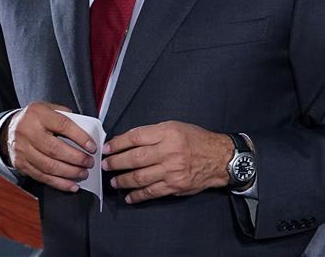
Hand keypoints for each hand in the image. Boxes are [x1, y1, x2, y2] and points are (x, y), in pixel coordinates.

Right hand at [0, 102, 96, 191]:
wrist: (8, 129)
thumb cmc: (34, 119)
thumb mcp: (48, 108)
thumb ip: (65, 116)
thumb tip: (86, 131)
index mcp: (38, 114)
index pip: (63, 125)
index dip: (80, 137)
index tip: (92, 147)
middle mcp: (28, 132)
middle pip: (55, 149)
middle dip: (76, 158)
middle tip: (89, 163)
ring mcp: (22, 150)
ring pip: (49, 166)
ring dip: (69, 173)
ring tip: (83, 174)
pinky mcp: (21, 164)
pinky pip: (42, 177)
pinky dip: (59, 183)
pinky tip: (71, 185)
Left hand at [102, 121, 232, 203]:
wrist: (219, 158)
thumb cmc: (196, 140)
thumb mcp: (174, 127)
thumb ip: (152, 133)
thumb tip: (128, 141)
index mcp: (167, 133)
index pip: (135, 138)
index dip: (118, 144)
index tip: (107, 148)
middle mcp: (169, 152)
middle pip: (134, 158)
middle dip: (116, 163)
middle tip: (105, 165)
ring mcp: (171, 171)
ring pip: (140, 177)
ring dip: (123, 180)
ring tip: (114, 181)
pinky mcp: (175, 186)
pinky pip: (152, 192)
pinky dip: (138, 196)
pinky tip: (129, 196)